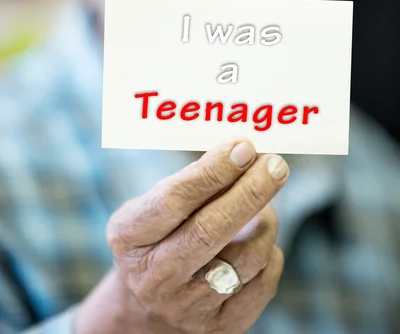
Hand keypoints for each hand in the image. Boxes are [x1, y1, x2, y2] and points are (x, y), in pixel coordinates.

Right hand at [74, 138, 288, 333]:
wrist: (148, 305)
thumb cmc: (159, 235)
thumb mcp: (153, 206)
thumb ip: (189, 182)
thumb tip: (243, 152)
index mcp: (130, 237)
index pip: (174, 200)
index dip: (213, 171)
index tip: (243, 147)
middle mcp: (155, 277)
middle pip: (211, 229)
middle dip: (250, 191)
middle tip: (275, 165)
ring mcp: (187, 308)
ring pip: (245, 258)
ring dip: (265, 221)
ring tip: (265, 202)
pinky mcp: (220, 328)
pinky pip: (262, 284)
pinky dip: (269, 253)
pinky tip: (259, 239)